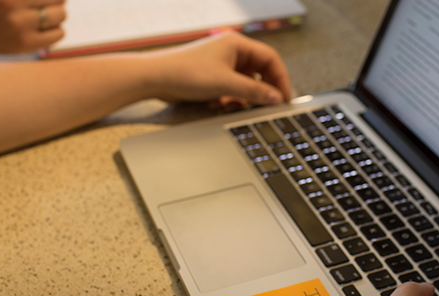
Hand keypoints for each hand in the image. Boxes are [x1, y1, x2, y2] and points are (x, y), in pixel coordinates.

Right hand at [0, 0, 66, 53]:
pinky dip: (56, 30)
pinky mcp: (26, 43)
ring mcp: (20, 26)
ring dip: (57, 15)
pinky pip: (58, 34)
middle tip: (46, 6)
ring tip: (43, 17)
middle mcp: (13, 5)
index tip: (47, 1)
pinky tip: (43, 29)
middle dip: (57, 1)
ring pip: (61, 15)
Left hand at [142, 32, 291, 105]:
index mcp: (237, 44)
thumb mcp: (226, 84)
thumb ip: (255, 91)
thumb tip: (277, 98)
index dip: (280, 79)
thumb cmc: (186, 73)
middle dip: (260, 91)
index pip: (270, 59)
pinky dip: (230, 99)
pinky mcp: (212, 76)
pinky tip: (219, 105)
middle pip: (259, 72)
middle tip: (265, 107)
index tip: (284, 99)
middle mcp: (231, 51)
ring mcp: (221, 64)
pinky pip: (231, 88)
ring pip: (245, 83)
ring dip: (243, 98)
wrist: (154, 78)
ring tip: (233, 106)